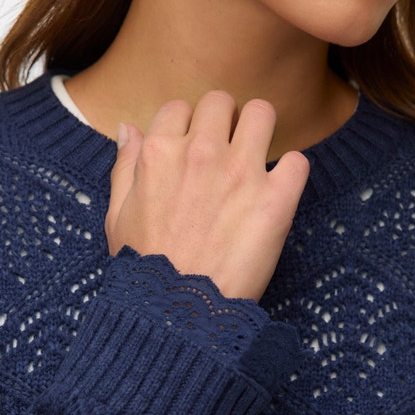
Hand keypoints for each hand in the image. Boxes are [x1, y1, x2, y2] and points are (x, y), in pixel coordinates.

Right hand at [105, 91, 309, 301]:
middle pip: (221, 102)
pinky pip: (297, 161)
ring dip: (260, 132)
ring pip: (262, 113)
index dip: (187, 128)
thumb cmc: (144, 271)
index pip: (180, 108)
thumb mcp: (117, 217)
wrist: (177, 313)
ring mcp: (240, 173)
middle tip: (227, 153)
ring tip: (257, 160)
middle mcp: (200, 153)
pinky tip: (279, 192)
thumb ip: (124, 167)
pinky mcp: (275, 200)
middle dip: (224, 122)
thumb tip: (128, 128)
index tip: (193, 151)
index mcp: (159, 153)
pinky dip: (291, 175)